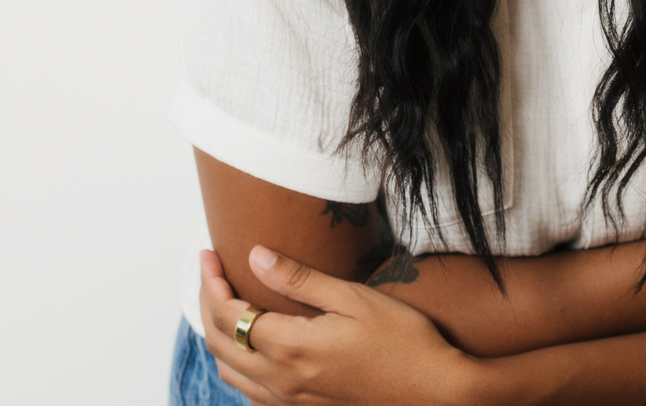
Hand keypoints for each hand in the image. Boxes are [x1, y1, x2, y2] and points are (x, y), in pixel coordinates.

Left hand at [197, 247, 480, 405]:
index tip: (210, 255)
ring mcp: (292, 401)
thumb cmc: (405, 343)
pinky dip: (238, 364)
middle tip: (213, 272)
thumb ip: (300, 279)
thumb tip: (256, 257)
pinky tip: (252, 344)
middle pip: (221, 342)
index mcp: (292, 348)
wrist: (437, 393)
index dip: (211, 282)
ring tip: (226, 302)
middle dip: (207, 303)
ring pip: (230, 372)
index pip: (228, 315)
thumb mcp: (354, 298)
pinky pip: (252, 392)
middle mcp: (284, 381)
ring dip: (219, 335)